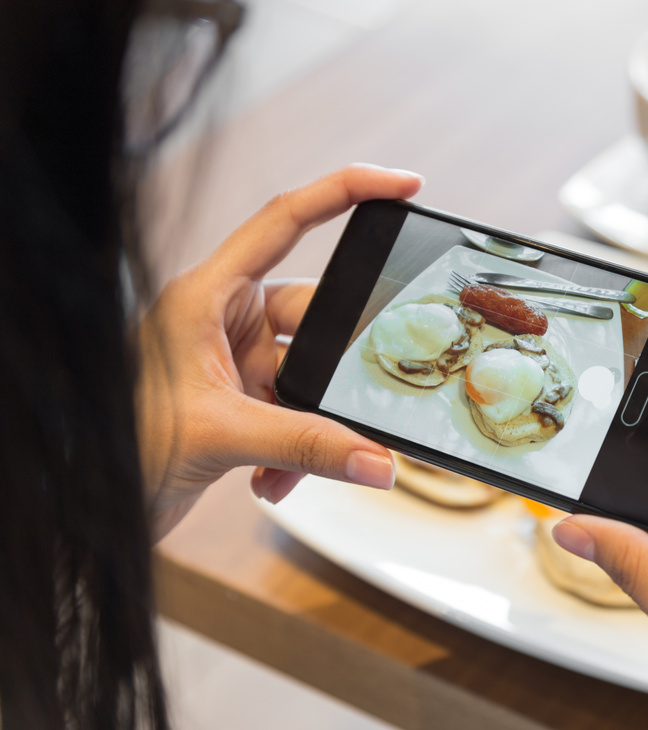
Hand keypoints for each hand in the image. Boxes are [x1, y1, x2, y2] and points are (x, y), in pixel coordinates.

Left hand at [137, 164, 422, 539]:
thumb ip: (306, 446)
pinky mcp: (244, 398)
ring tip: (290, 464)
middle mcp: (225, 316)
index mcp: (207, 293)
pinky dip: (297, 448)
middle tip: (365, 393)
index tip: (404, 184)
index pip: (287, 220)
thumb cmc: (123, 445)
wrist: (92, 505)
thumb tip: (378, 461)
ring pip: (312, 373)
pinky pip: (298, 412)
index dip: (346, 191)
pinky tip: (271, 479)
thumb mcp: (219, 435)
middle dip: (339, 366)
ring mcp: (237, 358)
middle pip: (317, 315)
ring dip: (313, 424)